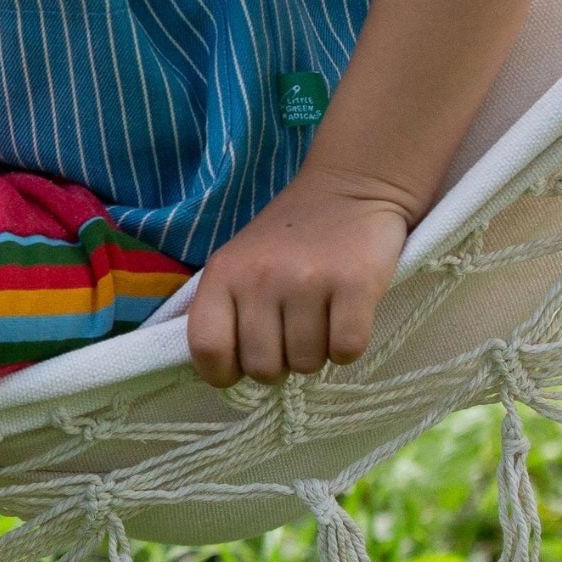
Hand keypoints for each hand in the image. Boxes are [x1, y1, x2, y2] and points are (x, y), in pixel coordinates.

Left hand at [184, 167, 413, 387]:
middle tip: (291, 331)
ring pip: (306, 365)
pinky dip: (348, 346)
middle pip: (262, 368)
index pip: (206, 346)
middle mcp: (261, 277)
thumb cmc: (288, 236)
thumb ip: (226, 310)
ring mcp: (308, 281)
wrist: (348, 188)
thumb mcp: (240, 262)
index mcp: (223, 272)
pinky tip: (344, 316)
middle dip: (279, 363)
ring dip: (316, 351)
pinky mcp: (355, 285)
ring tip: (319, 314)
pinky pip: (346, 352)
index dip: (222, 372)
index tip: (240, 367)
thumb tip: (225, 374)